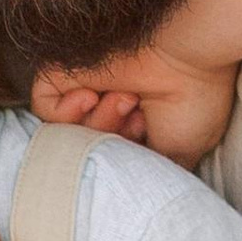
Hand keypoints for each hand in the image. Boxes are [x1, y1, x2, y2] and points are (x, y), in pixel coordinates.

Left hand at [32, 42, 237, 167]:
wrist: (185, 54)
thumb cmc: (195, 97)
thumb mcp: (183, 149)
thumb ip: (152, 170)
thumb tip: (134, 185)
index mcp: (141, 118)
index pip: (117, 156)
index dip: (130, 159)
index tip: (150, 140)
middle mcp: (114, 102)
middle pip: (93, 145)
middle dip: (114, 142)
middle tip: (138, 121)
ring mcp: (90, 85)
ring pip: (71, 131)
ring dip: (97, 124)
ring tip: (124, 100)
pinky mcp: (68, 71)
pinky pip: (45, 106)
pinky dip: (65, 112)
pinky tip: (91, 96)